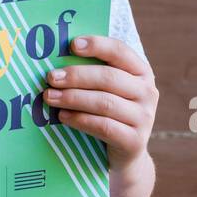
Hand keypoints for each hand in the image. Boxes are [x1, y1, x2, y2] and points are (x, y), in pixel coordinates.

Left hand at [42, 35, 157, 174]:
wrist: (126, 152)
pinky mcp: (135, 141)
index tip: (72, 45)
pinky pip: (104, 126)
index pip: (120, 51)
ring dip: (73, 98)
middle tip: (51, 77)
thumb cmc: (110, 112)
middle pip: (109, 78)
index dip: (97, 45)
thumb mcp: (107, 89)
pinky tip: (63, 116)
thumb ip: (92, 72)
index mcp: (141, 71)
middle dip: (76, 76)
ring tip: (50, 97)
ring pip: (105, 102)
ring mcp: (144, 118)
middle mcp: (147, 92)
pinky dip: (80, 120)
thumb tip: (56, 59)